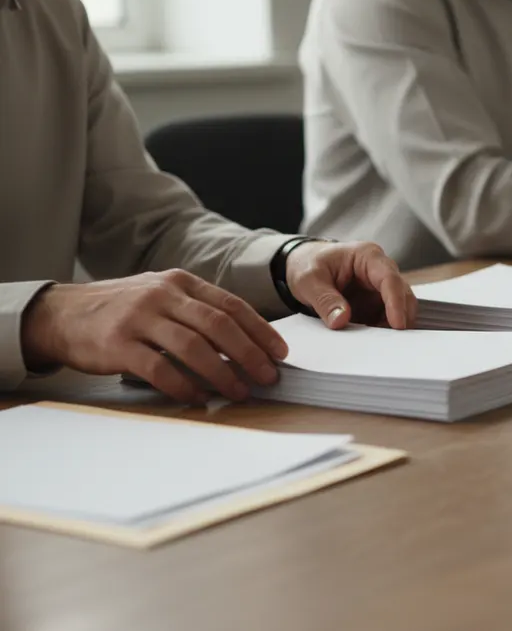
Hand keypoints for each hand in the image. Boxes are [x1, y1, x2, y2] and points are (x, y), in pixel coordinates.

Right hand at [21, 271, 288, 404]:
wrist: (62, 314)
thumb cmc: (123, 310)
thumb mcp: (163, 297)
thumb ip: (198, 313)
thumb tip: (247, 345)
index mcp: (180, 282)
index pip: (231, 305)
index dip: (261, 330)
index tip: (280, 353)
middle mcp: (162, 295)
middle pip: (218, 325)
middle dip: (250, 354)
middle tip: (268, 377)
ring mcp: (139, 318)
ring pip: (193, 347)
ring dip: (222, 373)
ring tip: (240, 392)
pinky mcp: (117, 344)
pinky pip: (160, 369)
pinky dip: (184, 386)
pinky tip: (199, 398)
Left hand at [285, 241, 416, 329]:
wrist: (302, 265)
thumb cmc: (307, 264)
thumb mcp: (309, 281)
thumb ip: (325, 300)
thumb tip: (340, 320)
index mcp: (367, 256)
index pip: (389, 279)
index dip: (396, 302)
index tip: (397, 325)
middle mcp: (379, 270)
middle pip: (402, 293)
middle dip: (400, 317)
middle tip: (391, 342)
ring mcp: (379, 288)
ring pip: (399, 307)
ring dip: (391, 326)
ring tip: (377, 343)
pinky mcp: (375, 303)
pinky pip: (386, 318)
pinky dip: (382, 330)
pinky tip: (370, 341)